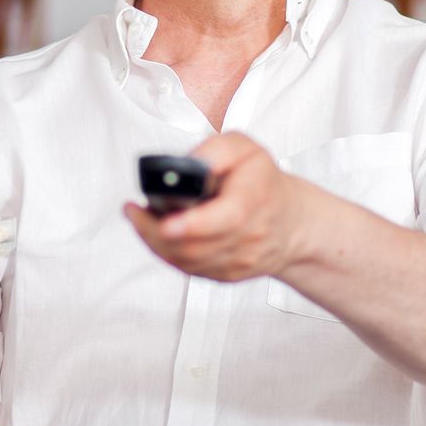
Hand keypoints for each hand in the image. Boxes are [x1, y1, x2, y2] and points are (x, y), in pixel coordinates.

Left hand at [125, 132, 318, 283]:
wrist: (291, 222)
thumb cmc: (262, 182)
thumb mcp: (245, 150)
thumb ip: (216, 151)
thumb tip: (190, 164)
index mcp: (253, 200)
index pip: (225, 219)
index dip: (192, 225)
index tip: (166, 223)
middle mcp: (249, 236)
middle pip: (195, 246)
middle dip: (155, 231)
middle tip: (135, 211)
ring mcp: (239, 261)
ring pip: (187, 261)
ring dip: (156, 241)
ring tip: (140, 218)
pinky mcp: (227, 275)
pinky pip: (189, 269)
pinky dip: (167, 252)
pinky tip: (156, 234)